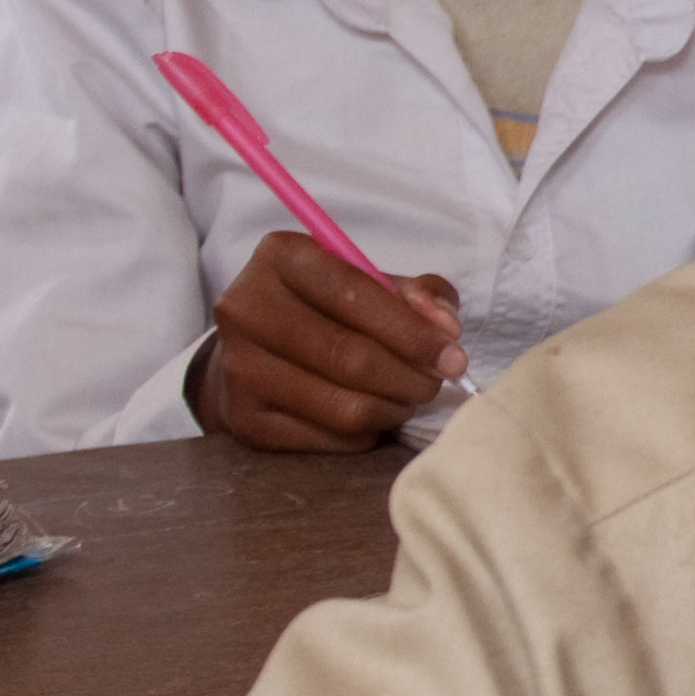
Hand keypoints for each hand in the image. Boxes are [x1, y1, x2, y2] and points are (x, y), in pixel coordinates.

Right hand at [193, 233, 463, 451]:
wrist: (257, 351)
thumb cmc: (329, 309)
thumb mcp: (372, 282)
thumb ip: (420, 295)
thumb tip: (445, 329)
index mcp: (280, 256)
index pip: (354, 294)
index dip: (412, 332)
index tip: (454, 357)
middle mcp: (247, 309)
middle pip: (351, 357)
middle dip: (411, 377)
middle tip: (436, 382)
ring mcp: (240, 369)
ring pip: (345, 407)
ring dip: (395, 407)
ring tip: (407, 396)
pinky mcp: (246, 420)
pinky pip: (331, 439)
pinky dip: (368, 432)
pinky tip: (372, 413)